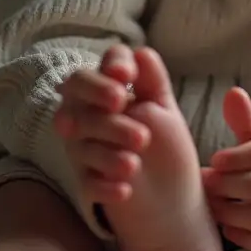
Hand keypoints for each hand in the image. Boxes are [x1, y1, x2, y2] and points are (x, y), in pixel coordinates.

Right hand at [54, 44, 150, 203]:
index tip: (126, 76)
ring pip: (80, 142)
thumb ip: (152, 82)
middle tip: (124, 105)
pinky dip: (104, 186)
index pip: (97, 69)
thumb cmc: (165, 145)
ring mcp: (83, 150)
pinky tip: (125, 190)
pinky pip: (86, 182)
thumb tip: (141, 52)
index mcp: (106, 92)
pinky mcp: (87, 184)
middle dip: (97, 97)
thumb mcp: (164, 109)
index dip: (107, 68)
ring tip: (135, 162)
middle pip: (77, 96)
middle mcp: (87, 116)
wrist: (172, 198)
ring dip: (106, 151)